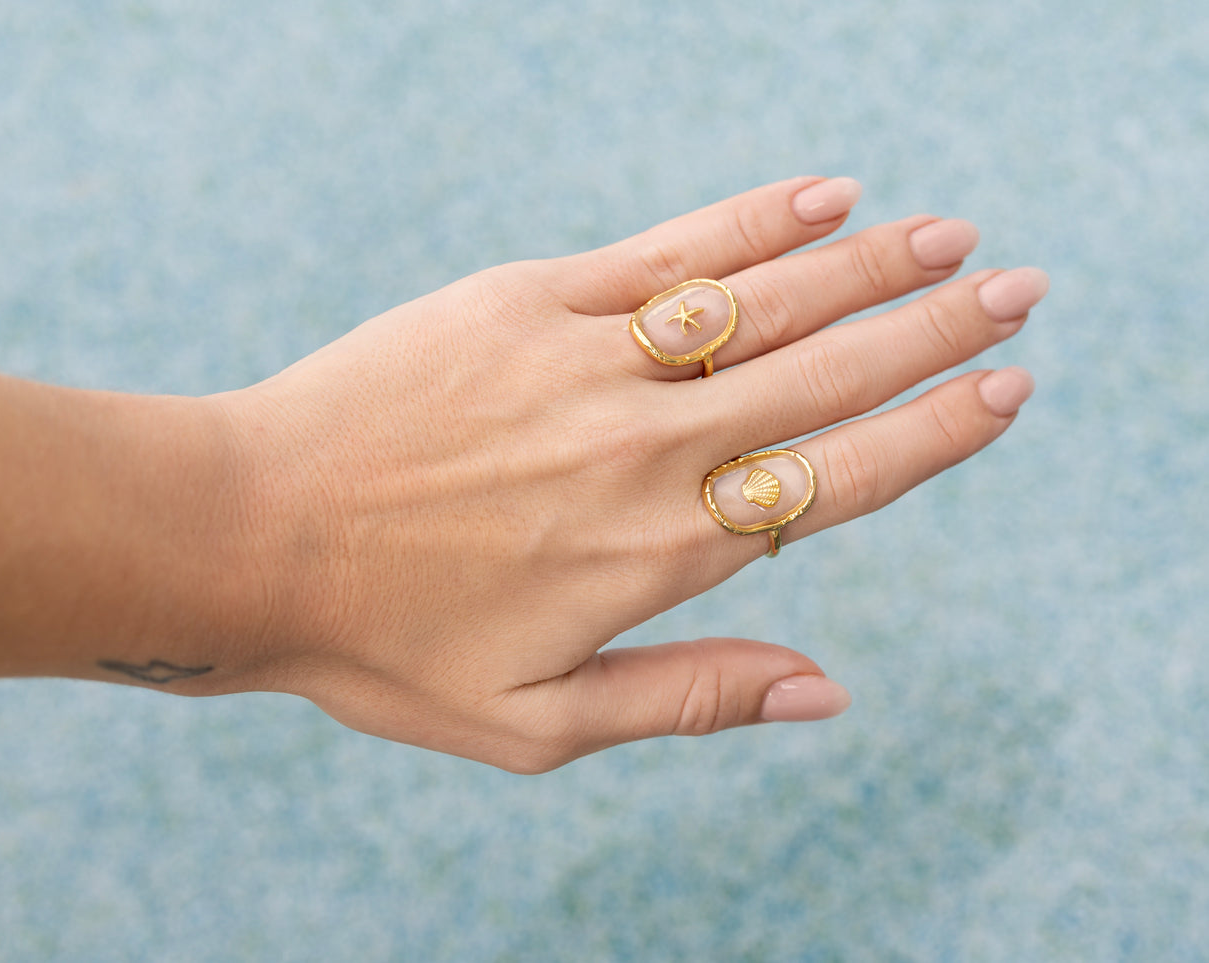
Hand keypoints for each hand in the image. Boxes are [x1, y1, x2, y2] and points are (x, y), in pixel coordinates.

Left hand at [197, 176, 1045, 770]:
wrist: (240, 535)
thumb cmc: (379, 644)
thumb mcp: (533, 725)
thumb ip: (689, 698)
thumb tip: (831, 690)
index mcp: (657, 554)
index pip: (837, 482)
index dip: (932, 431)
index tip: (1005, 388)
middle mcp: (641, 451)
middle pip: (822, 376)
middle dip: (933, 330)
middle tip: (1020, 286)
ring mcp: (583, 365)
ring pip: (758, 303)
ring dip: (866, 265)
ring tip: (948, 237)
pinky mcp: (522, 302)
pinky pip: (661, 255)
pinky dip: (748, 223)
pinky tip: (820, 196)